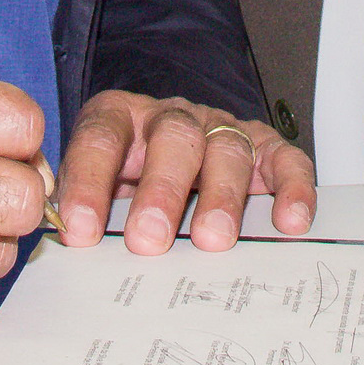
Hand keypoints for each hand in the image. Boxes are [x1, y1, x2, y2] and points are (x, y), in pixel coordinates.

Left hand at [56, 92, 316, 254]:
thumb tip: (72, 247)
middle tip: (148, 239)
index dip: (88, 182)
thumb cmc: (129, 184)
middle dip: (160, 190)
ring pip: (226, 149)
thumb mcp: (99, 190)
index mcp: (120, 118)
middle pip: (172, 138)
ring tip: (212, 240)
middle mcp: (172, 117)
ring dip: (220, 196)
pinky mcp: (266, 149)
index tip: (80, 231)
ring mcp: (222, 129)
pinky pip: (285, 161)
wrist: (175, 157)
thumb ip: (86, 210)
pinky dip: (291, 189)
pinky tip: (288, 221)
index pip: (100, 139)